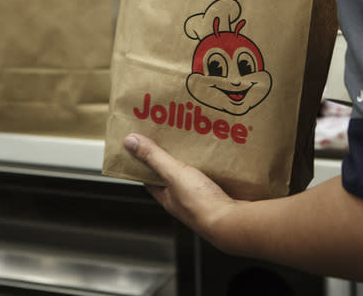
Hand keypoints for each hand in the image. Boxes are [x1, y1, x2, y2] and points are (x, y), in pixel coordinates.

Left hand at [123, 133, 240, 239]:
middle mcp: (183, 200)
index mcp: (167, 197)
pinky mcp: (219, 198)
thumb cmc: (201, 205)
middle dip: (173, 159)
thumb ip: (154, 158)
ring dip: (195, 162)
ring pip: (195, 177)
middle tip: (174, 139)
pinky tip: (218, 158)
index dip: (146, 162)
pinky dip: (213, 167)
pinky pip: (214, 178)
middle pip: (173, 176)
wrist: (232, 222)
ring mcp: (202, 200)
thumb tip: (130, 143)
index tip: (145, 146)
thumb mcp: (173, 174)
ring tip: (197, 144)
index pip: (150, 178)